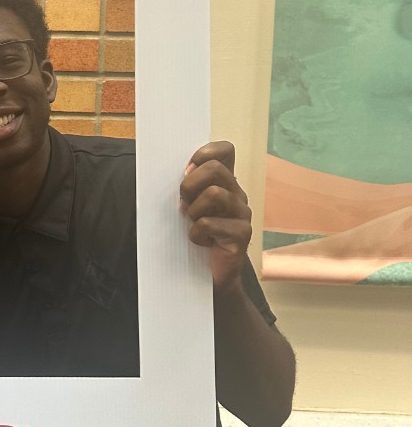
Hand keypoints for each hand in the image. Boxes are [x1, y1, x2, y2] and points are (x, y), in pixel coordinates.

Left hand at [180, 141, 251, 290]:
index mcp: (225, 182)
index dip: (206, 152)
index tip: (188, 169)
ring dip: (194, 211)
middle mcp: (237, 194)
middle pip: (214, 169)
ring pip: (215, 194)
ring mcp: (242, 214)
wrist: (208, 275)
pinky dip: (197, 234)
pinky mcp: (242, 235)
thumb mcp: (188, 206)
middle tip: (185, 205)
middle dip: (191, 185)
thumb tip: (184, 172)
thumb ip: (188, 186)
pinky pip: (210, 224)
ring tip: (193, 224)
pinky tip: (201, 242)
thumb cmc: (195, 236)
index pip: (225, 150)